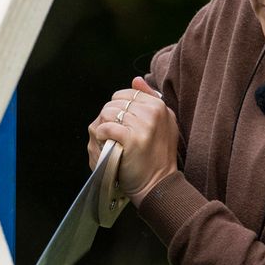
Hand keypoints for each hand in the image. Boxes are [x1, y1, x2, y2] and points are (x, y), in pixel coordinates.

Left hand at [88, 77, 178, 205]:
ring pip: (108, 113)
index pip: (126, 94)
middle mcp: (153, 112)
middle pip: (114, 103)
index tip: (122, 125)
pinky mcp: (132, 139)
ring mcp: (143, 125)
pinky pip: (105, 127)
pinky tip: (107, 145)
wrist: (158, 184)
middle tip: (113, 135)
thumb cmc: (158, 157)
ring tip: (110, 141)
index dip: (117, 108)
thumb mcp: (164, 124)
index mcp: (159, 105)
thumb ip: (150, 99)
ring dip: (103, 127)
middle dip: (108, 118)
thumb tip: (136, 80)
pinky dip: (101, 136)